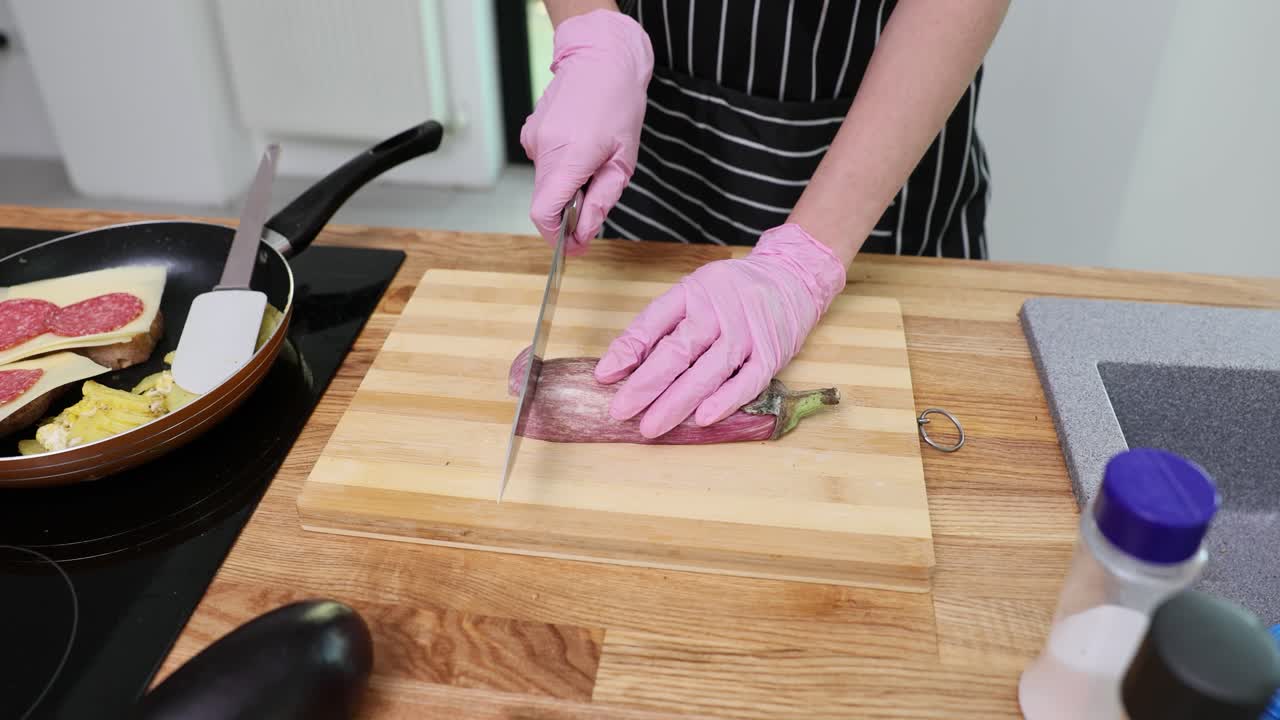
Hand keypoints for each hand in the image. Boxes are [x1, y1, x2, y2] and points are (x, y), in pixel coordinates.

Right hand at [520, 10, 652, 254]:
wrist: (601, 59)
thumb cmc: (618, 103)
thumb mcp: (623, 160)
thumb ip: (601, 200)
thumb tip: (583, 234)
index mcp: (569, 157)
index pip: (543, 213)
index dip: (556, 237)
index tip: (573, 247)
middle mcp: (543, 149)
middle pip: (545, 201)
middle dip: (568, 212)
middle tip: (596, 203)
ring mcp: (533, 139)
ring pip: (546, 183)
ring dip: (567, 186)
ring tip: (594, 163)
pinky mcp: (531, 133)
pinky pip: (544, 164)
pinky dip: (562, 167)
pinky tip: (581, 147)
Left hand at [593, 224, 847, 437]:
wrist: (793, 276)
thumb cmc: (732, 291)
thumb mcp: (691, 294)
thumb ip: (655, 327)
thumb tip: (616, 366)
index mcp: (694, 293)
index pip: (654, 322)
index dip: (628, 349)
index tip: (604, 376)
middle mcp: (720, 311)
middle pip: (679, 350)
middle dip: (647, 384)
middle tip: (621, 410)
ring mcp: (748, 333)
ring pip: (709, 371)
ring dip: (678, 401)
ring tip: (652, 425)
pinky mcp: (772, 354)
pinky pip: (747, 382)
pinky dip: (725, 401)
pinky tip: (702, 418)